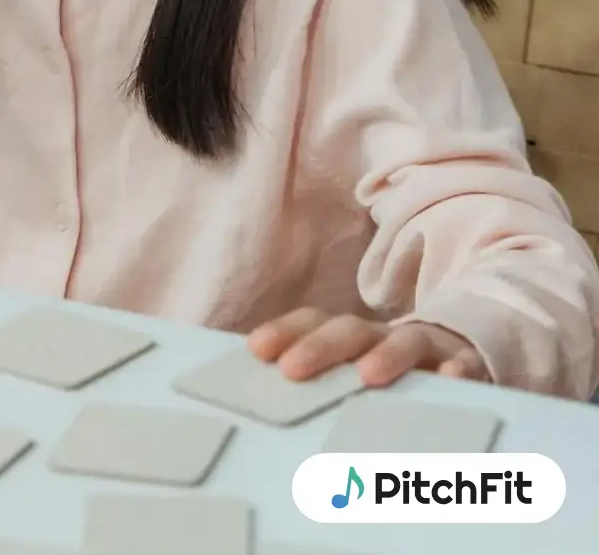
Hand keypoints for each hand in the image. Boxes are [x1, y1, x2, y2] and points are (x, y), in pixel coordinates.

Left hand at [247, 308, 487, 387]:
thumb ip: (312, 383)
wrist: (461, 357)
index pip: (313, 322)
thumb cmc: (388, 377)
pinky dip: (461, 370)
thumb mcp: (348, 377)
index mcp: (349, 338)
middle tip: (292, 370)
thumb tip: (256, 402)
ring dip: (387, 355)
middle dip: (320, 347)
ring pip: (407, 342)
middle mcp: (383, 337)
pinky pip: (467, 365)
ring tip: (367, 375)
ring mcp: (428, 349)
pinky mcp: (469, 365)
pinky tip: (452, 378)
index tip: (257, 350)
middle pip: (351, 331)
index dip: (285, 331)